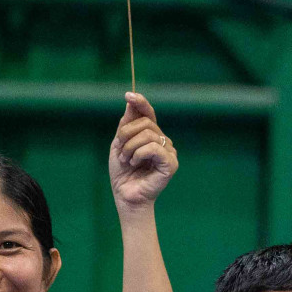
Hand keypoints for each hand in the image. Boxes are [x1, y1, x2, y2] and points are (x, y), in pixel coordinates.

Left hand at [109, 92, 177, 210]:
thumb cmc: (123, 173)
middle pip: (145, 123)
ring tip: (126, 159)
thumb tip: (131, 102)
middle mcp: (163, 142)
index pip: (149, 114)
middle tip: (120, 150)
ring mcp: (169, 153)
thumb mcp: (119, 144)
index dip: (141, 103)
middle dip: (126, 134)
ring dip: (130, 146)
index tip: (128, 95)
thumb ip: (126, 125)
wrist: (125, 195)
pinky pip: (154, 148)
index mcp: (151, 136)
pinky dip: (139, 154)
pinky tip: (135, 163)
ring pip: (149, 135)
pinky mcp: (171, 164)